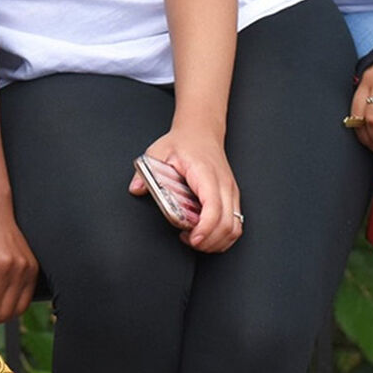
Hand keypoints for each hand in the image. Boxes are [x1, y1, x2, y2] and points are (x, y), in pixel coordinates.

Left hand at [130, 127, 241, 253]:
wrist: (201, 131)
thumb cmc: (183, 142)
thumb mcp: (158, 151)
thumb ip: (146, 171)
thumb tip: (135, 189)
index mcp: (205, 174)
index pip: (214, 207)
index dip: (205, 228)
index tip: (192, 238)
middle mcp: (223, 185)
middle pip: (228, 223)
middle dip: (209, 240)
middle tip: (189, 241)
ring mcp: (231, 192)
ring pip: (235, 227)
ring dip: (217, 241)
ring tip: (196, 240)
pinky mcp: (232, 197)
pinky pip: (236, 224)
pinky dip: (224, 236)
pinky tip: (206, 236)